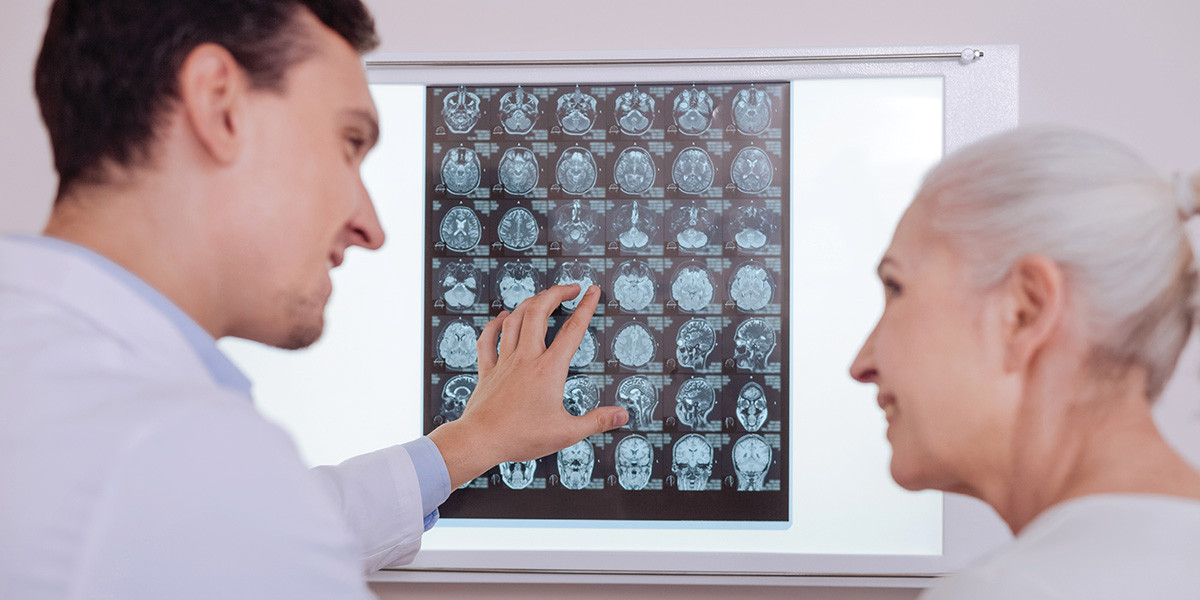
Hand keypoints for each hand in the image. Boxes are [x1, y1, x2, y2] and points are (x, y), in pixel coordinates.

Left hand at [428, 284, 627, 487]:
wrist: (480, 440)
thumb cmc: (521, 437)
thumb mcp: (567, 433)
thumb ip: (597, 421)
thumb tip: (622, 414)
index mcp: (548, 370)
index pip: (572, 330)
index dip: (586, 307)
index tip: (593, 291)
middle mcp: (526, 358)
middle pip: (539, 312)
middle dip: (556, 293)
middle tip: (571, 288)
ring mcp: (504, 362)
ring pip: (515, 319)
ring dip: (530, 303)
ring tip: (543, 298)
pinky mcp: (487, 370)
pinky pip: (488, 338)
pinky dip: (495, 324)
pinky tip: (502, 317)